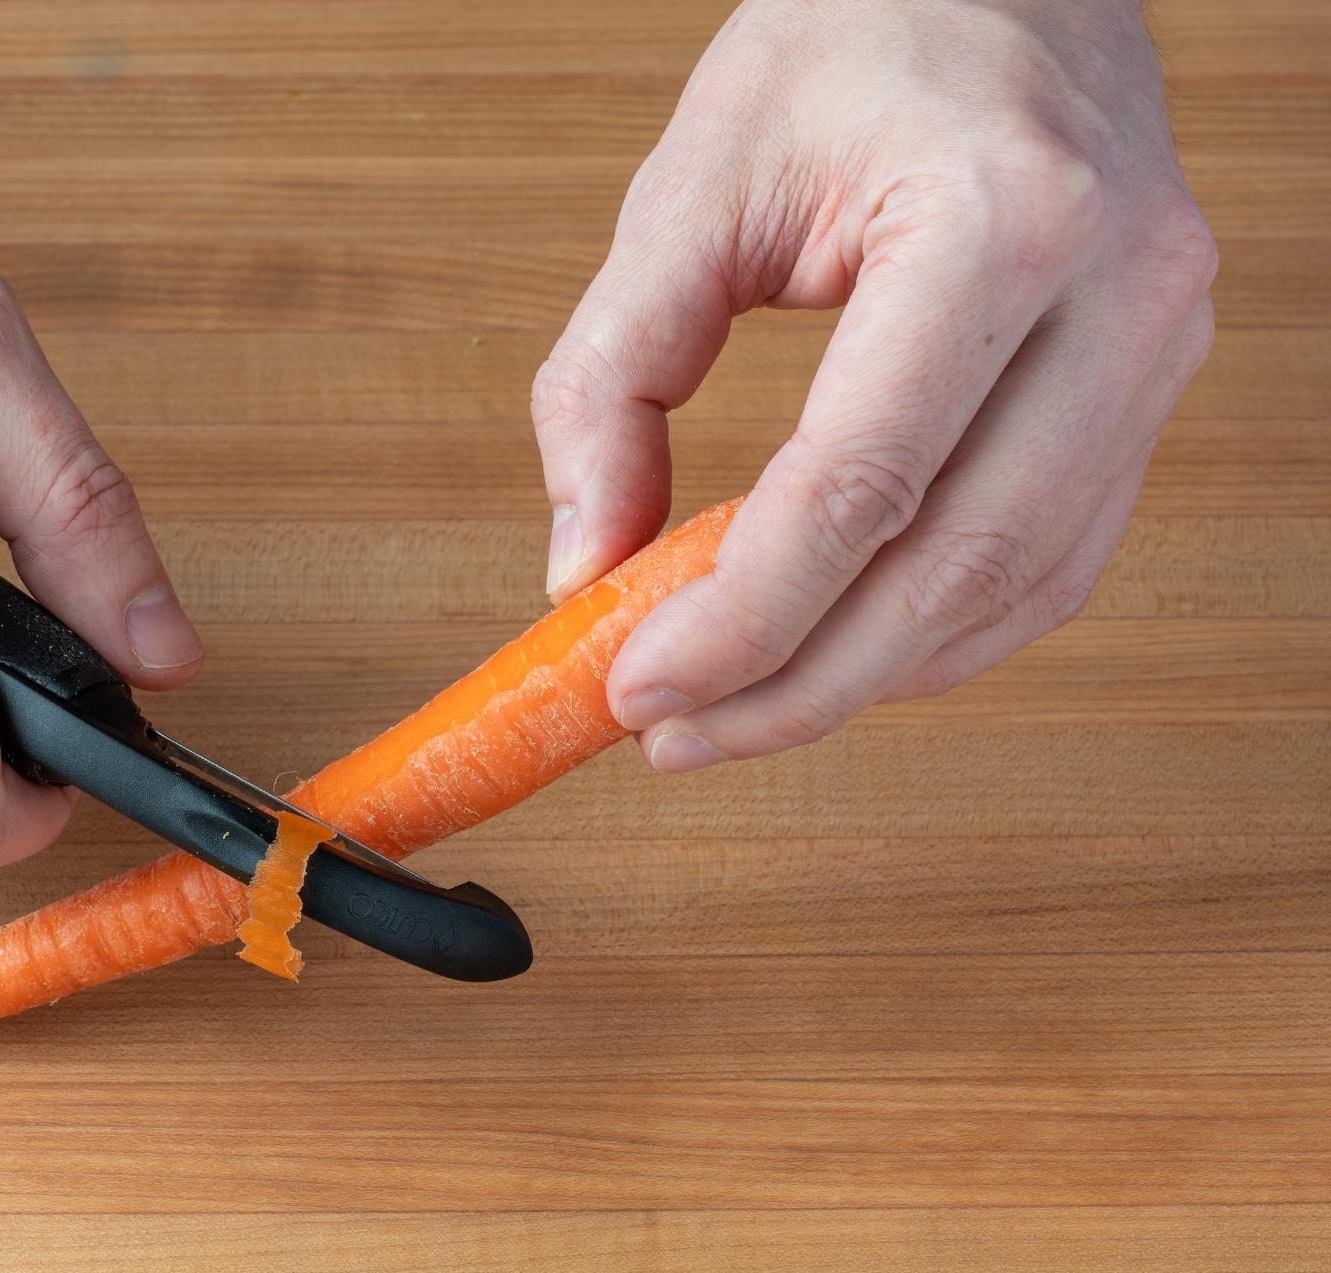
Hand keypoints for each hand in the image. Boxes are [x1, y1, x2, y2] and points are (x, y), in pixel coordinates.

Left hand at [532, 0, 1215, 771]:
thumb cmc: (853, 43)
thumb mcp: (690, 188)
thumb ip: (612, 379)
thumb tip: (584, 566)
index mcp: (996, 221)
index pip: (862, 483)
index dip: (744, 617)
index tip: (636, 684)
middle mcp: (1115, 294)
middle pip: (953, 567)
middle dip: (800, 684)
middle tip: (675, 733)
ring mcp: (1160, 348)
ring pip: (1015, 589)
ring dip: (865, 679)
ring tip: (734, 712)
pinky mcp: (1154, 389)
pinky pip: (1053, 562)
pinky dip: (940, 634)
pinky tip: (841, 655)